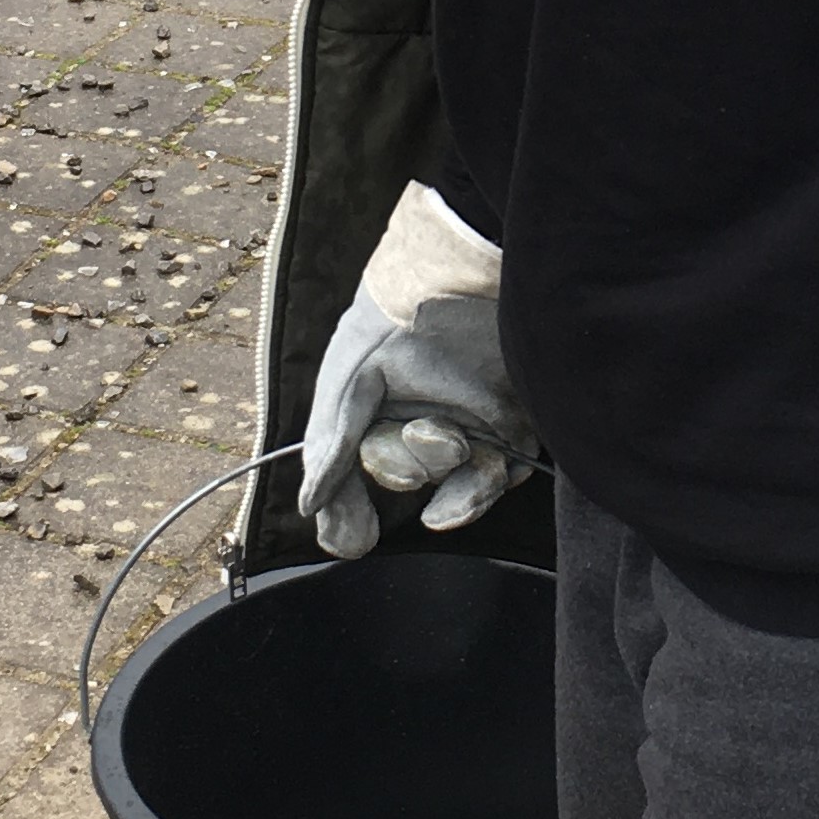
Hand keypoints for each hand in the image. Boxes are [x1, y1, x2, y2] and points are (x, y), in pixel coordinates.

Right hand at [299, 181, 534, 558]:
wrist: (460, 278)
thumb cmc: (397, 322)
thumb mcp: (350, 380)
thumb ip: (329, 443)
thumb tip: (306, 506)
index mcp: (379, 413)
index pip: (360, 480)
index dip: (350, 513)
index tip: (349, 539)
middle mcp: (423, 424)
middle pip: (410, 481)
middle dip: (406, 469)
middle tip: (418, 441)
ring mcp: (470, 429)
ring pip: (456, 490)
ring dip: (448, 479)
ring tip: (451, 441)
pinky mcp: (512, 430)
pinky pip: (496, 479)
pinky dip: (482, 481)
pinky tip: (469, 451)